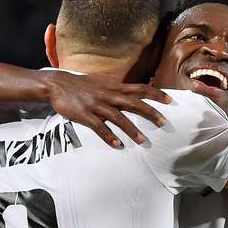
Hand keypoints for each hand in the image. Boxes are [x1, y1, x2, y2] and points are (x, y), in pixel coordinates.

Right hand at [46, 70, 170, 147]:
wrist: (57, 84)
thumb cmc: (81, 85)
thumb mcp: (102, 82)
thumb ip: (117, 87)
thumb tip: (133, 91)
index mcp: (114, 86)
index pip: (140, 88)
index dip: (156, 94)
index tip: (170, 101)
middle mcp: (108, 95)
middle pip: (134, 103)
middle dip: (150, 113)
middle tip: (164, 123)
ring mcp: (97, 105)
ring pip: (118, 118)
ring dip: (132, 130)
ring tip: (143, 141)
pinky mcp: (85, 115)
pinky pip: (99, 128)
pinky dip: (109, 137)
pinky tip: (118, 145)